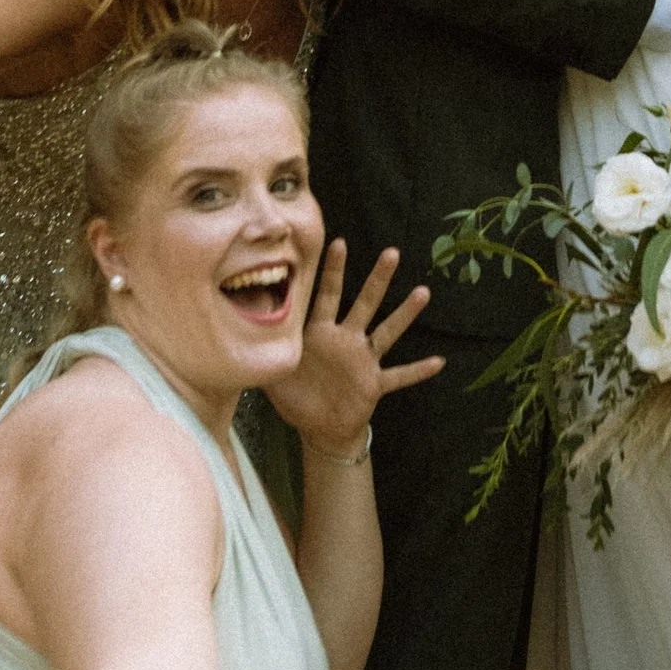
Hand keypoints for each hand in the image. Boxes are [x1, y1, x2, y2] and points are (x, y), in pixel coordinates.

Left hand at [267, 240, 441, 451]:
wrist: (318, 427)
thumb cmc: (296, 396)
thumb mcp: (274, 375)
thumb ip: (260, 354)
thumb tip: (231, 336)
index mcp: (320, 334)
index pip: (326, 295)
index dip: (332, 271)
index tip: (338, 242)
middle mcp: (346, 341)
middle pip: (364, 304)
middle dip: (377, 279)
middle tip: (391, 253)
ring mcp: (362, 361)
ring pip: (386, 332)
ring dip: (404, 315)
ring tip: (422, 293)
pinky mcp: (373, 384)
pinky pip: (398, 376)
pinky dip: (417, 371)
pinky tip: (439, 362)